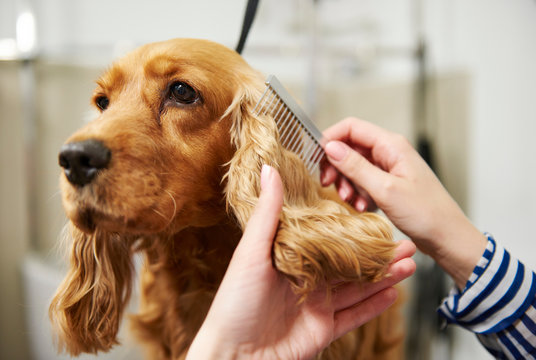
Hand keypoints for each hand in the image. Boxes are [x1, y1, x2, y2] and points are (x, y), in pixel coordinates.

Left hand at [186, 165, 415, 359]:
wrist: (234, 355)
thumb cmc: (234, 303)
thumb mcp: (251, 252)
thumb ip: (267, 213)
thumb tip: (268, 170)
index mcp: (289, 258)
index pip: (326, 238)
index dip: (351, 228)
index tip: (372, 216)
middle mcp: (306, 280)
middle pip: (348, 263)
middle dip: (377, 253)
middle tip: (403, 242)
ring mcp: (316, 305)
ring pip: (357, 288)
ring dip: (383, 276)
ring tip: (409, 264)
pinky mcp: (324, 329)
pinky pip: (355, 316)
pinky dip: (375, 306)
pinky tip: (393, 293)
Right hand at [321, 118, 485, 288]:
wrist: (447, 237)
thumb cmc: (425, 213)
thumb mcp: (385, 189)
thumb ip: (356, 167)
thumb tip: (330, 147)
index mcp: (391, 145)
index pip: (351, 127)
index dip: (330, 139)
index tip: (317, 159)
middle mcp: (389, 152)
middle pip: (350, 147)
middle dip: (336, 166)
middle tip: (328, 184)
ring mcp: (389, 168)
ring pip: (354, 166)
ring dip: (347, 183)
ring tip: (351, 201)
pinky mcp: (388, 184)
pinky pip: (364, 182)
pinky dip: (358, 193)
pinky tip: (363, 207)